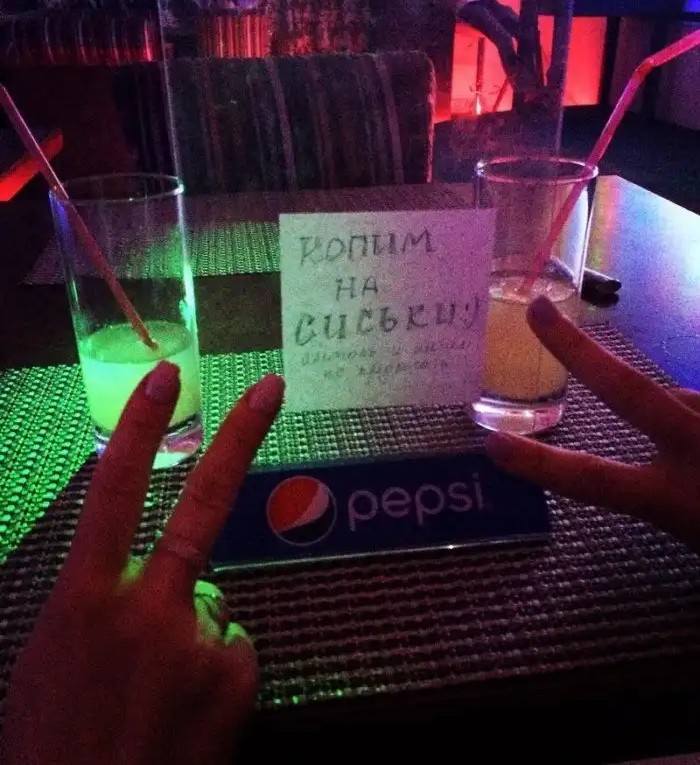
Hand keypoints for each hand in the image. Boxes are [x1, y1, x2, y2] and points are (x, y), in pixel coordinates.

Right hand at [1, 362, 284, 764]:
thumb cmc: (50, 741)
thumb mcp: (50, 659)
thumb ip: (101, 604)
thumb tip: (152, 580)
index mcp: (84, 599)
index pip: (112, 491)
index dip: (141, 428)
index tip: (167, 376)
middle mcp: (148, 608)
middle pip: (204, 504)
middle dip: (240, 437)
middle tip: (271, 386)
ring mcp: (200, 641)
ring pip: (211, 604)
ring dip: (191, 634)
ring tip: (156, 698)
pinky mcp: (238, 675)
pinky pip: (229, 649)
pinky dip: (212, 671)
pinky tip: (184, 715)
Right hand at [486, 296, 699, 550]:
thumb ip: (679, 482)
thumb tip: (675, 417)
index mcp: (677, 499)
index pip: (593, 481)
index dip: (540, 464)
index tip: (491, 444)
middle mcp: (696, 451)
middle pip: (631, 393)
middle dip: (580, 353)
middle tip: (540, 312)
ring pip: (689, 401)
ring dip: (687, 413)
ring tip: (690, 454)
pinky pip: (698, 403)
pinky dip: (692, 410)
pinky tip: (692, 436)